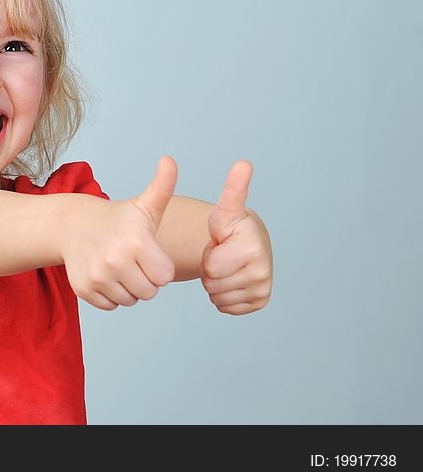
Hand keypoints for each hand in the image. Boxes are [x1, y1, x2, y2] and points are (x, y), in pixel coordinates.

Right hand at [62, 156, 177, 310]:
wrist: (74, 225)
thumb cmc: (119, 219)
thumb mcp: (144, 205)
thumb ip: (163, 186)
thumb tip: (169, 159)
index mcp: (137, 242)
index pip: (164, 277)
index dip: (159, 266)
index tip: (147, 252)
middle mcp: (115, 260)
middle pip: (148, 293)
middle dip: (145, 279)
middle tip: (132, 259)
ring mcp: (97, 275)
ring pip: (129, 301)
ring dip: (128, 288)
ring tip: (118, 265)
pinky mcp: (83, 288)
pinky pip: (110, 306)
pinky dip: (110, 294)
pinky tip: (105, 274)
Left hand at [201, 160, 272, 314]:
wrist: (245, 244)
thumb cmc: (230, 226)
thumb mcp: (226, 210)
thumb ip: (233, 189)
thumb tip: (243, 163)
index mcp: (253, 247)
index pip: (211, 267)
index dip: (208, 255)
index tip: (224, 242)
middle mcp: (263, 270)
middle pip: (212, 284)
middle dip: (210, 271)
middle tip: (221, 256)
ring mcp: (263, 287)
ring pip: (217, 297)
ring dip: (215, 283)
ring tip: (226, 266)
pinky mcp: (260, 301)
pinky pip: (225, 307)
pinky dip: (222, 296)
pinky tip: (230, 279)